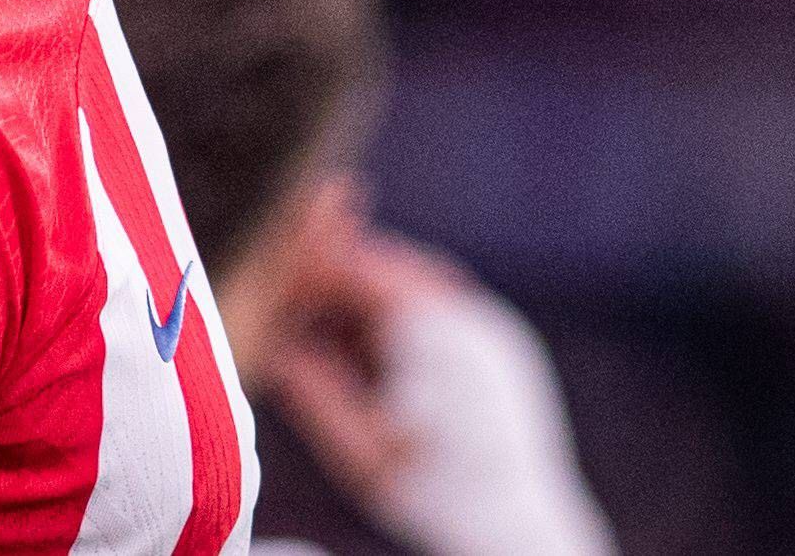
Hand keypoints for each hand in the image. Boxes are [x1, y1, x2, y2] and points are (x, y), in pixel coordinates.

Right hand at [261, 202, 613, 555]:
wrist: (522, 531)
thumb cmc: (434, 495)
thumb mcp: (356, 447)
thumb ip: (310, 387)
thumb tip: (272, 345)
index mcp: (431, 327)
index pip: (357, 264)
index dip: (311, 271)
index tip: (276, 289)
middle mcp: (470, 313)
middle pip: (389, 268)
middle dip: (341, 284)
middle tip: (298, 312)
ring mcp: (494, 329)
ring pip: (419, 287)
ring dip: (373, 304)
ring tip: (335, 342)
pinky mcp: (506, 351)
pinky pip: (447, 312)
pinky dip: (407, 324)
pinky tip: (380, 360)